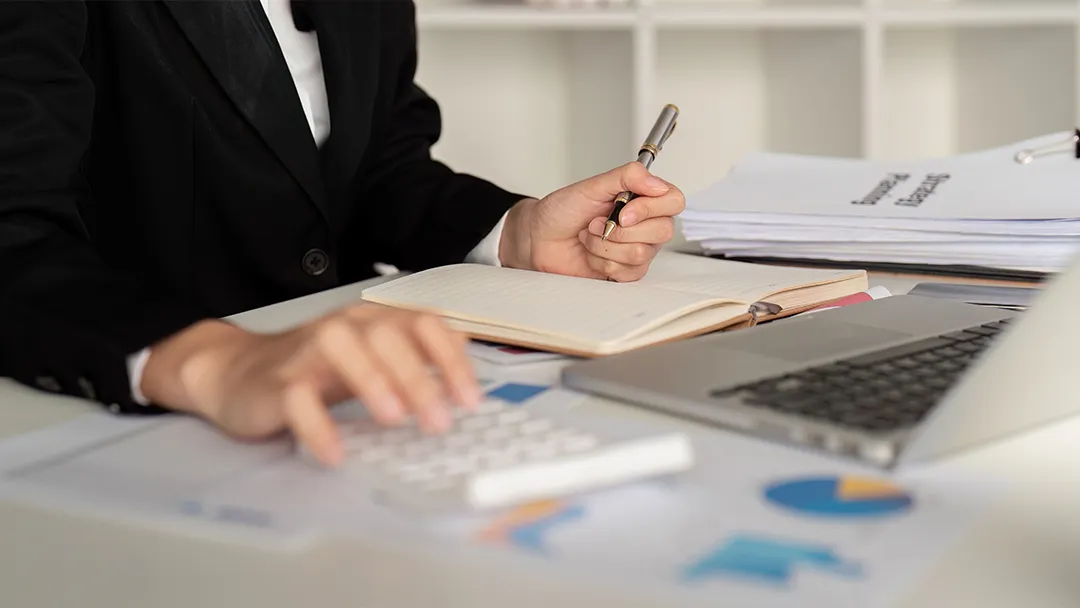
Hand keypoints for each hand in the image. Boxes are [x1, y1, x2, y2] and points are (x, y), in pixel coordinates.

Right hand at [139, 307, 480, 466]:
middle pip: (386, 335)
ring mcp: (306, 351)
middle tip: (439, 422)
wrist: (237, 373)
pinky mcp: (275, 383)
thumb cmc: (317, 370)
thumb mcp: (373, 361)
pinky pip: (296, 398)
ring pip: (341, 347)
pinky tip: (336, 453)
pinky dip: (317, 425)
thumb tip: (465, 379)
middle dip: (418, 378)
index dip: (451, 359)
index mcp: (374, 320)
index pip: (422, 324)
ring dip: (372, 380)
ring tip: (394, 420)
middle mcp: (344, 326)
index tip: (470, 401)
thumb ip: (416, 362)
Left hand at [499, 162, 684, 280]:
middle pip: (662, 231)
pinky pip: (628, 273)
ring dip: (605, 246)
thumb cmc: (563, 211)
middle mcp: (645, 224)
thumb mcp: (593, 185)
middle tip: (597, 222)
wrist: (541, 237)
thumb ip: (627, 177)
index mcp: (643, 198)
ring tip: (590, 236)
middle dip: (621, 230)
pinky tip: (592, 254)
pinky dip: (602, 262)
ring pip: (641, 254)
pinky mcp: (626, 271)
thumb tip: (656, 182)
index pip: (673, 201)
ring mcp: (637, 249)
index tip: (622, 210)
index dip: (651, 208)